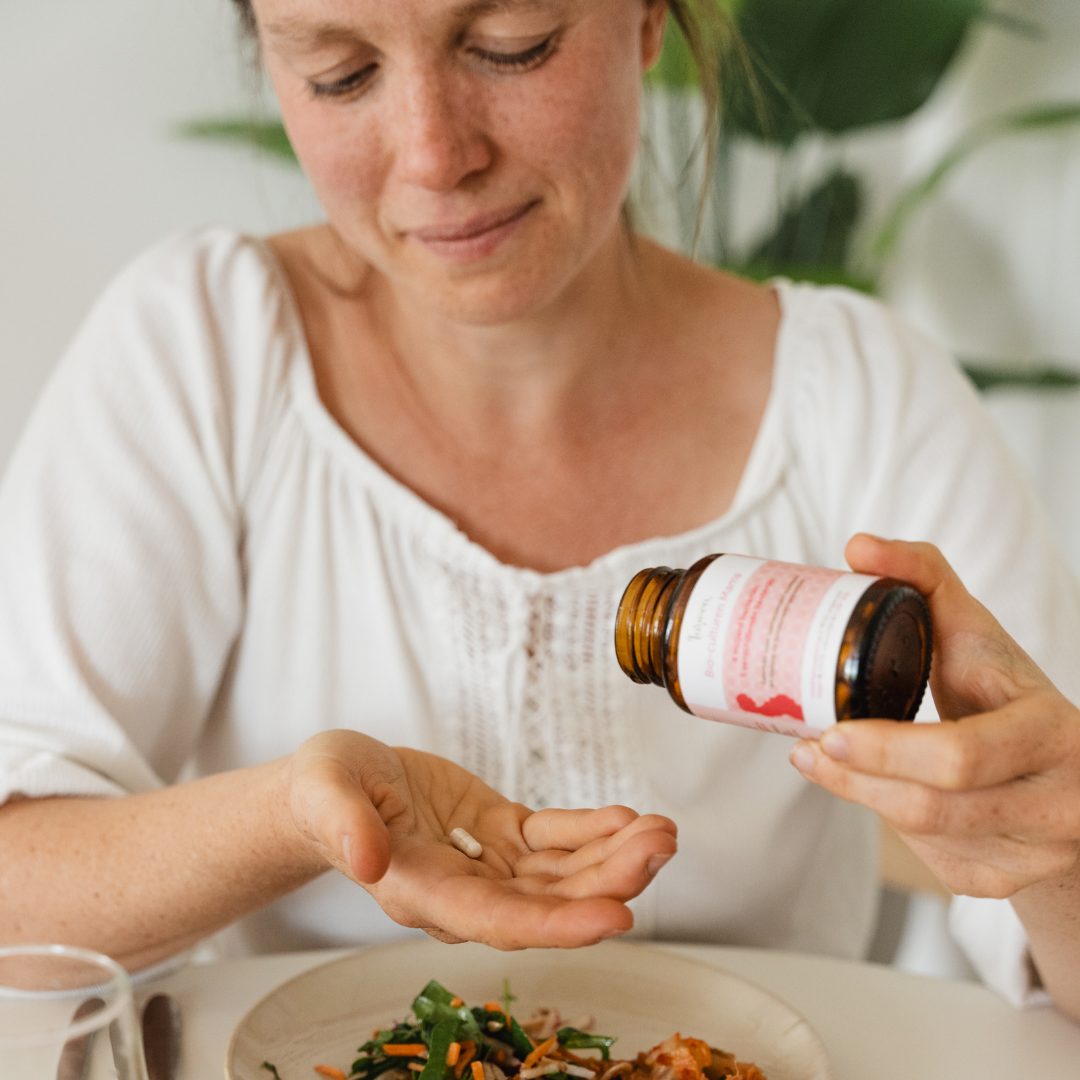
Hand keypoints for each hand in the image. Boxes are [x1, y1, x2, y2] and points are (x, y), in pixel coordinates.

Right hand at [281, 730, 677, 949]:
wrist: (336, 784)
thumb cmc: (324, 791)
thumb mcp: (325, 791)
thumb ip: (345, 824)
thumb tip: (367, 859)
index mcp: (422, 891)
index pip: (498, 919)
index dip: (557, 923)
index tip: (616, 917)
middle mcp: (463, 890)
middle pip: (546, 900)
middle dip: (608, 880)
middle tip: (659, 847)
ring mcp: (486, 864)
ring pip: (561, 873)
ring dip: (614, 856)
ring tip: (663, 831)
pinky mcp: (500, 834)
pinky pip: (553, 839)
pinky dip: (592, 831)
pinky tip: (625, 819)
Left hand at [788, 535, 1079, 900]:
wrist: (1065, 768)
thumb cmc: (1006, 690)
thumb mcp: (976, 631)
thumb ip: (924, 578)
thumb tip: (858, 546)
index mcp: (1054, 734)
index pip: (962, 754)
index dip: (887, 750)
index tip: (828, 730)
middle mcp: (1062, 801)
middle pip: (935, 807)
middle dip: (858, 780)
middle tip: (808, 749)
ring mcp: (1037, 849)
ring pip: (925, 836)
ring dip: (862, 798)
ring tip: (824, 761)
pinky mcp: (1008, 878)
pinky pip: (933, 861)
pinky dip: (894, 825)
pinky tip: (878, 791)